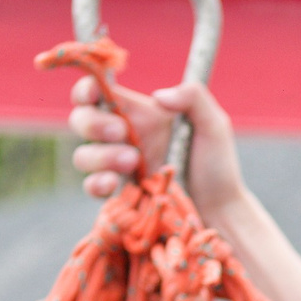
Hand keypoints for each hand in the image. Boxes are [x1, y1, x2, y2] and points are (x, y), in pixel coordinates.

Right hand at [67, 75, 246, 223]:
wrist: (219, 211)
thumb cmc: (217, 166)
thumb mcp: (214, 125)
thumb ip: (194, 97)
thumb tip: (158, 96)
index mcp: (141, 114)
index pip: (100, 92)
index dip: (87, 88)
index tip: (94, 92)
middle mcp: (124, 137)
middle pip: (82, 120)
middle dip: (93, 123)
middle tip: (121, 133)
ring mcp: (118, 167)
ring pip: (83, 155)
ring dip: (100, 155)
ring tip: (133, 162)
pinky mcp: (119, 194)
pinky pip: (91, 186)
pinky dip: (96, 183)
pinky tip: (112, 183)